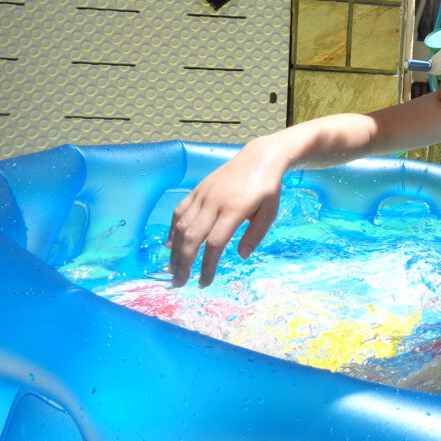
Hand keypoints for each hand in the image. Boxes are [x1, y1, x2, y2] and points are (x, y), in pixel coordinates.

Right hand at [167, 138, 287, 287]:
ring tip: (172, 269)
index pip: (215, 243)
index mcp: (235, 209)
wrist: (258, 158)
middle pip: (192, 237)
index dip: (207, 265)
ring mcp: (203, 195)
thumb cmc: (267, 188)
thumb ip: (255, 235)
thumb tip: (240, 256)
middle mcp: (214, 202)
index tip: (205, 282)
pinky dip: (172, 230)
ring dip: (174, 250)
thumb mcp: (270, 212)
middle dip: (183, 263)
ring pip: (181, 225)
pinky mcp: (197, 190)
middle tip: (179, 283)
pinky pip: (179, 212)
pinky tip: (170, 246)